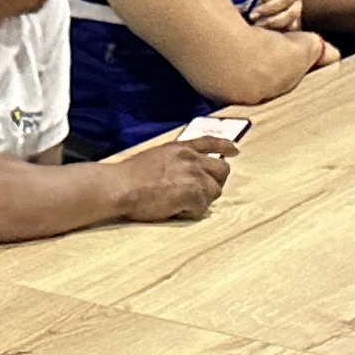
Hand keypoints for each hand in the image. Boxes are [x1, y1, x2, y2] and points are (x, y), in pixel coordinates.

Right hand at [97, 139, 232, 221]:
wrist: (120, 186)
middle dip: (215, 182)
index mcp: (181, 148)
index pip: (210, 142)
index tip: (234, 151)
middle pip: (222, 170)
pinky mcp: (192, 194)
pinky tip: (173, 211)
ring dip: (201, 199)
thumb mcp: (155, 156)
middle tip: (201, 193)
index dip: (225, 147)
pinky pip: (201, 208)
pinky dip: (188, 212)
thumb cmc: (128, 176)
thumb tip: (182, 172)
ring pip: (214, 191)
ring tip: (180, 203)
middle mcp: (191, 159)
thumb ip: (174, 160)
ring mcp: (193, 176)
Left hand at [249, 0, 309, 32]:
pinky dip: (281, 30)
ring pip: (291, 13)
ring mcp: (296, 5)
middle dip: (268, 8)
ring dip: (274, 21)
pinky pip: (293, 26)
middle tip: (252, 16)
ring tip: (257, 25)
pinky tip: (268, 33)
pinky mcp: (296, 19)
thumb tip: (243, 1)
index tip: (253, 1)